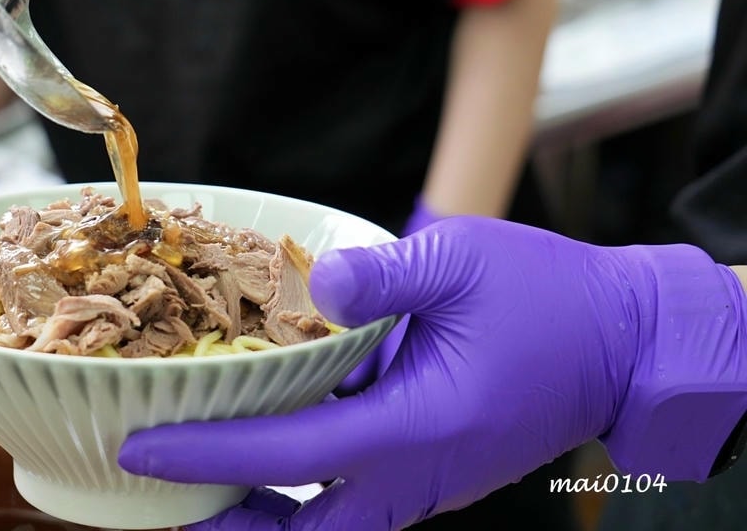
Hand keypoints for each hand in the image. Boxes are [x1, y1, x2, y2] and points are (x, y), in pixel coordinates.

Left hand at [120, 217, 746, 529]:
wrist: (623, 341)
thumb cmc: (548, 298)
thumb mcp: (463, 261)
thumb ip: (384, 275)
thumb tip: (319, 284)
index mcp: (415, 426)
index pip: (288, 457)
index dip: (207, 457)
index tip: (142, 450)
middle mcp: (417, 474)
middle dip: (230, 527)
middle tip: (165, 504)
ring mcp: (430, 484)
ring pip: (333, 529)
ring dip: (269, 519)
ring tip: (206, 494)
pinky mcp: (438, 473)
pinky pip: (360, 505)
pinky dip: (307, 497)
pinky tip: (278, 460)